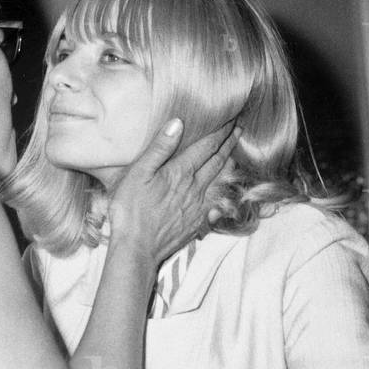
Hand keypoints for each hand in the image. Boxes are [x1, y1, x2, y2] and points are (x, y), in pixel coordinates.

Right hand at [109, 119, 238, 265]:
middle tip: (238, 130)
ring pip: (219, 181)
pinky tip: (223, 191)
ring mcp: (198, 206)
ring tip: (234, 155)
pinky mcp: (196, 223)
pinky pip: (216, 203)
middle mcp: (194, 187)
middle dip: (228, 143)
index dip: (219, 131)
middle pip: (217, 161)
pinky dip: (222, 193)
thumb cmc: (131, 211)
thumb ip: (159, 148)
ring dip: (228, 165)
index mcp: (180, 172)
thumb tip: (177, 124)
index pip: (206, 146)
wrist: (137, 248)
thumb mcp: (138, 174)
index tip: (229, 120)